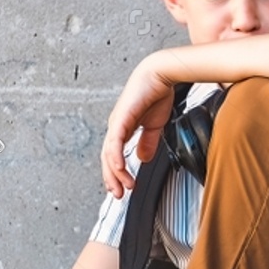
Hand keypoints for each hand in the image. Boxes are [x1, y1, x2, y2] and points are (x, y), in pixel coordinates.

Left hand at [101, 54, 174, 197]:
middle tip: (118, 194)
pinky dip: (116, 156)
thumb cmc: (156, 93)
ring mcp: (117, 122)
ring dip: (114, 172)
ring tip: (122, 186)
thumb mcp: (154, 125)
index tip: (123, 187)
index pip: (114, 156)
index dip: (116, 173)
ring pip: (109, 153)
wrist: (161, 74)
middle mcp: (116, 126)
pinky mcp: (121, 117)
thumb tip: (142, 158)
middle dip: (112, 178)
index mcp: (123, 128)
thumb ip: (148, 142)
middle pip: (107, 158)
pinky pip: (115, 141)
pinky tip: (118, 168)